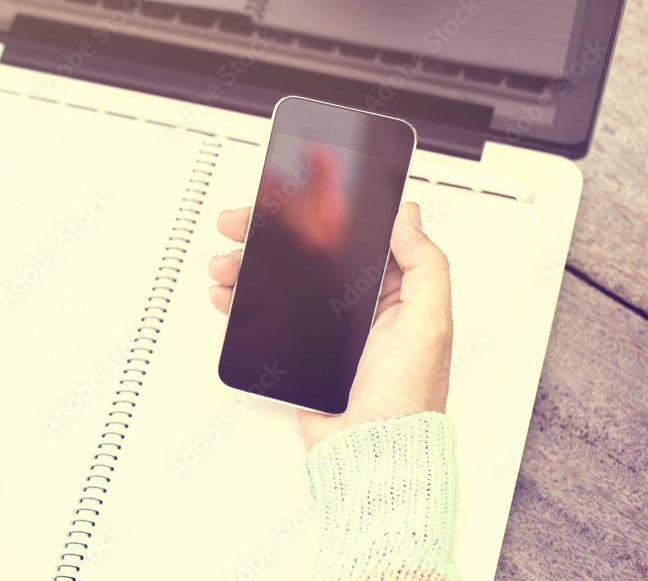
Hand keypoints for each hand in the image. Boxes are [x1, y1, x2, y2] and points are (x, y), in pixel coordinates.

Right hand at [209, 202, 451, 449]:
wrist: (371, 455)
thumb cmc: (407, 400)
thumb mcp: (429, 325)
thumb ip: (424, 267)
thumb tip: (408, 218)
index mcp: (391, 291)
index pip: (350, 238)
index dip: (317, 215)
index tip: (288, 201)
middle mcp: (357, 305)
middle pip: (305, 255)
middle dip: (269, 236)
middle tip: (241, 225)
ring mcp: (325, 327)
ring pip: (279, 282)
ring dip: (248, 266)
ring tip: (226, 263)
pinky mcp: (299, 350)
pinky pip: (266, 317)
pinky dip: (242, 302)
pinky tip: (229, 295)